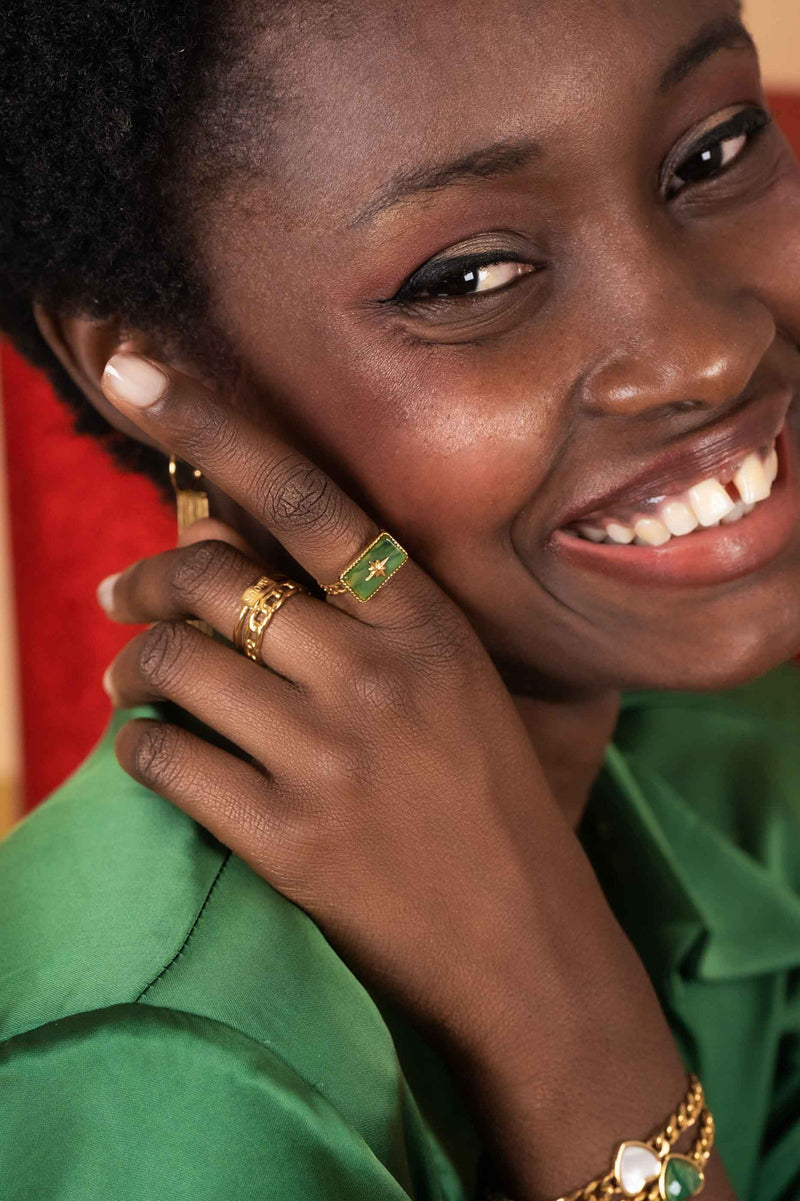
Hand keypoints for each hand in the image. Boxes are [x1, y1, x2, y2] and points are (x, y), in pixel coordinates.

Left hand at [99, 353, 625, 1046]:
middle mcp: (377, 675)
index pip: (303, 497)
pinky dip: (138, 745)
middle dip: (144, 576)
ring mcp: (331, 758)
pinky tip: (149, 748)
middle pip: (216, 577)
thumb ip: (379, 609)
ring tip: (128, 676)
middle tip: (117, 592)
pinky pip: (167, 762)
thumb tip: (247, 538)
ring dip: (132, 664)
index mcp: (426, 623)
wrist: (527, 944)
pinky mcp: (289, 840)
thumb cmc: (499, 804)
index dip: (212, 425)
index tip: (137, 372)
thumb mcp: (466, 685)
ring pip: (176, 666)